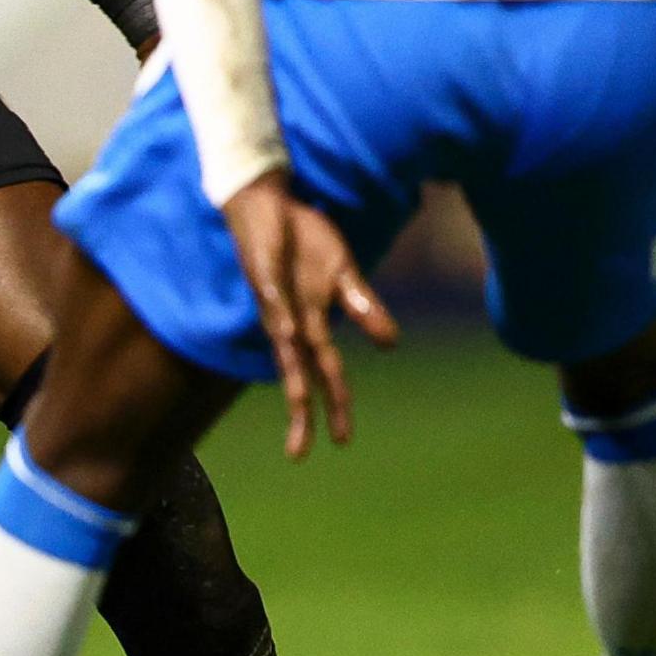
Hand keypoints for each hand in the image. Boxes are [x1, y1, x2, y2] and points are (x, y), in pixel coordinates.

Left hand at [220, 170, 398, 459]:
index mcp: (310, 323)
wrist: (271, 203)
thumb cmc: (303, 243)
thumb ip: (364, 307)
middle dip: (301, 411)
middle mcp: (289, 320)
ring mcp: (274, 299)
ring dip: (290, 371)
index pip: (324, 373)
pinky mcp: (264, 272)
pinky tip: (288, 331)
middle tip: (301, 453)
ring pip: (283, 343)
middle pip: (297, 373)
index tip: (341, 442)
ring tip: (297, 403)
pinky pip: (273, 297)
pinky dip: (280, 315)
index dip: (332, 406)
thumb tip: (392, 345)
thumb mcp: (343, 274)